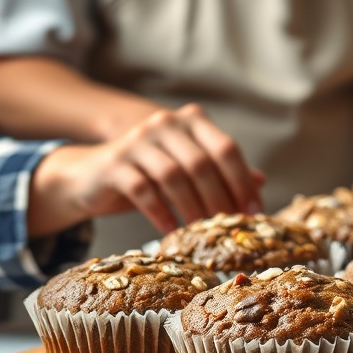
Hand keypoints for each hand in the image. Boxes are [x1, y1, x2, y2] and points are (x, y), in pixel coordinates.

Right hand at [27, 103, 264, 237]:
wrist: (92, 175)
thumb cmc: (149, 173)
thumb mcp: (187, 169)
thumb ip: (220, 171)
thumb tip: (260, 182)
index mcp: (189, 120)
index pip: (225, 147)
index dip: (242, 181)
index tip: (254, 211)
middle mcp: (164, 123)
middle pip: (202, 163)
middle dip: (219, 199)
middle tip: (228, 227)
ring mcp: (137, 141)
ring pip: (174, 177)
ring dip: (192, 209)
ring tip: (200, 232)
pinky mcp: (115, 164)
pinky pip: (143, 191)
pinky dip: (161, 213)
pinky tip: (170, 230)